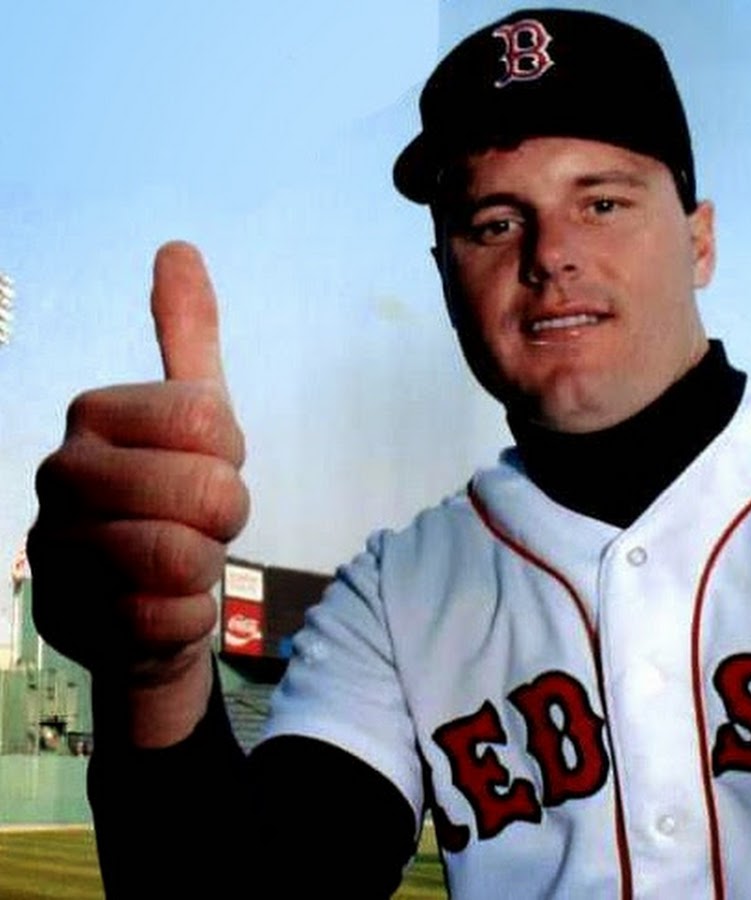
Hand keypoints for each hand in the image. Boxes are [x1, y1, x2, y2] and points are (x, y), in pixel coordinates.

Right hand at [28, 242, 249, 744]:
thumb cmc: (176, 498)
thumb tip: (179, 246)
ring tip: (176, 565)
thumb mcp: (195, 412)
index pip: (214, 425)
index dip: (230, 457)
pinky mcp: (68, 621)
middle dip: (223, 518)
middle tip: (197, 523)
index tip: (207, 466)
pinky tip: (157, 609)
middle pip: (207, 491)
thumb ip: (188, 333)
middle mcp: (61, 474)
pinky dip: (184, 621)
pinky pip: (170, 620)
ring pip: (186, 558)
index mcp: (95, 413)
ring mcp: (57, 550)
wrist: (144, 597)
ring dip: (203, 570)